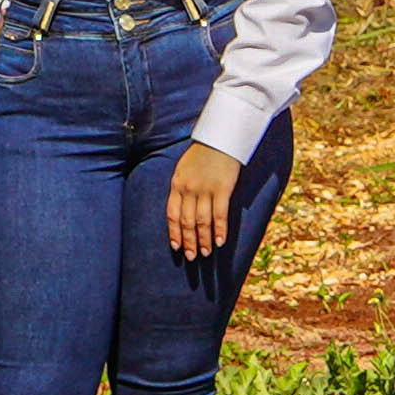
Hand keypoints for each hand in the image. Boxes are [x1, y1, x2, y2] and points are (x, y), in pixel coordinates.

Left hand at [164, 143, 241, 257]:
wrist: (220, 137)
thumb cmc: (203, 152)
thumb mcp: (184, 167)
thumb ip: (182, 186)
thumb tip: (183, 206)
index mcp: (177, 184)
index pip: (172, 214)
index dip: (174, 233)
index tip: (176, 247)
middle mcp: (188, 189)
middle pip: (186, 222)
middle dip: (188, 241)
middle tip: (191, 257)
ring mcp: (205, 189)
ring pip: (202, 222)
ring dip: (203, 240)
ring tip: (205, 253)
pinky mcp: (222, 189)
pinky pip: (219, 215)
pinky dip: (219, 230)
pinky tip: (219, 242)